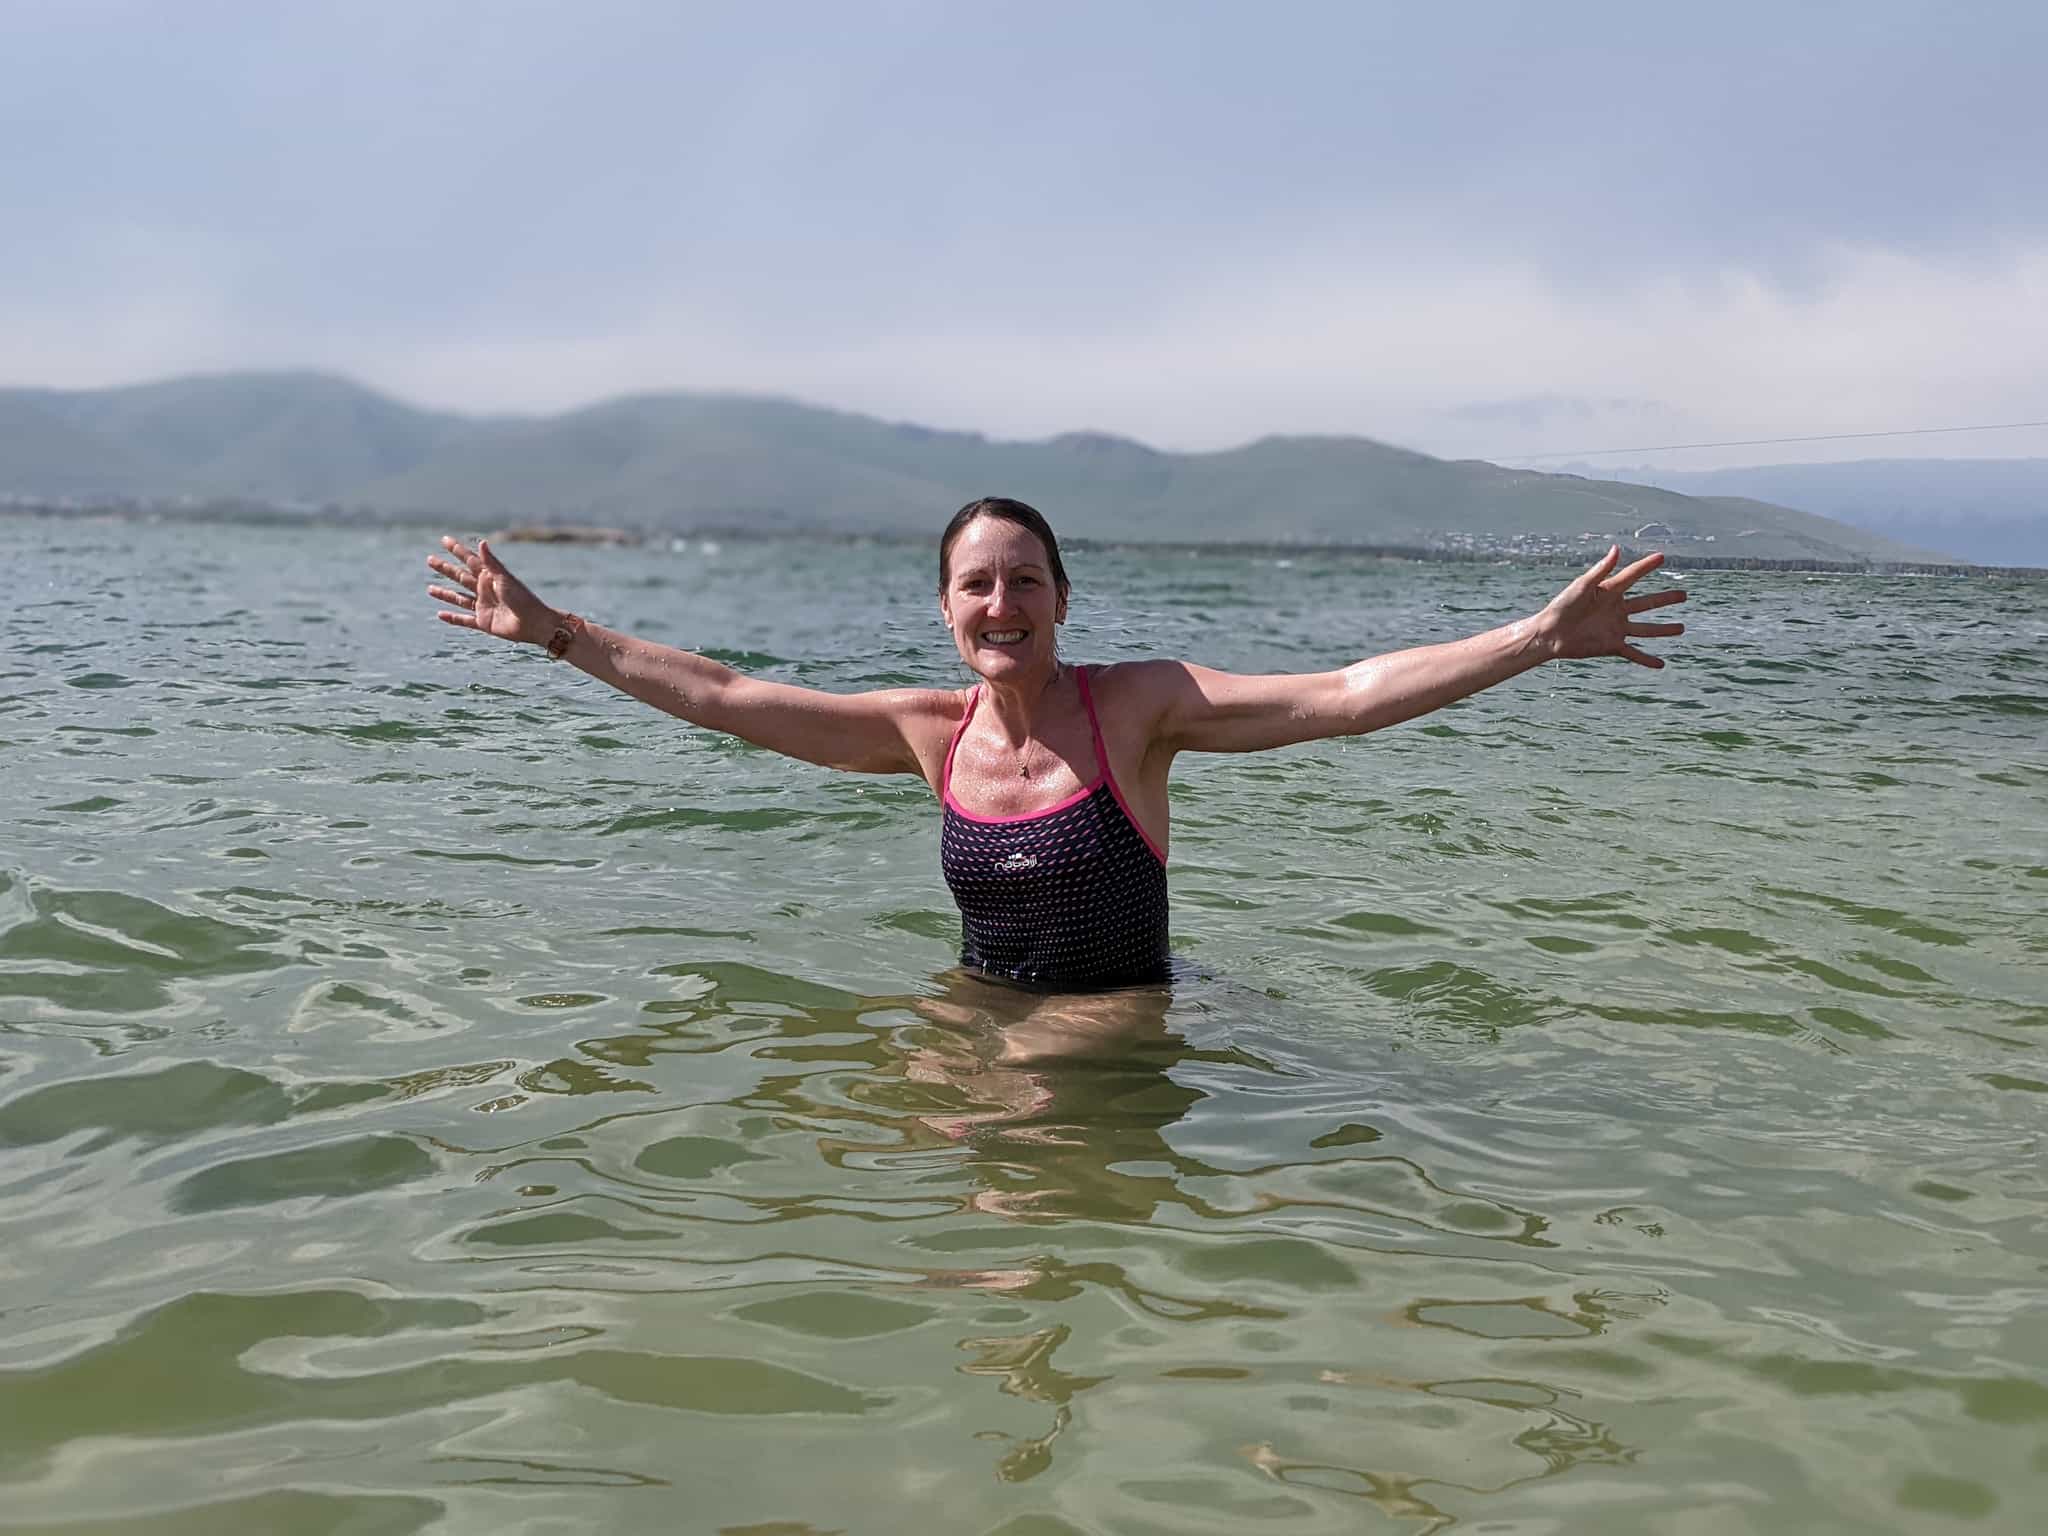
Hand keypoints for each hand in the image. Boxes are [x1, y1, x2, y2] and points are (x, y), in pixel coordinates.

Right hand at [426, 536, 557, 645]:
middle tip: (429, 559)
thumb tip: (481, 542)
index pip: (470, 561)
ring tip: (429, 589)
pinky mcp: (484, 622)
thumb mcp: (505, 578)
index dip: (457, 550)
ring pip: (460, 598)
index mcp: (491, 577)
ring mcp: (484, 606)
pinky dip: (453, 618)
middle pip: (461, 577)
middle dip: (445, 569)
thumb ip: (491, 563)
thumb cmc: (523, 598)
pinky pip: (465, 620)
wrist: (534, 623)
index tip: (444, 540)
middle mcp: (486, 590)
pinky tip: (440, 615)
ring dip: (445, 594)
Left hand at [1538, 546, 1686, 668]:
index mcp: (1609, 591)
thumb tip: (1617, 548)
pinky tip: (1661, 664)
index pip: (1632, 576)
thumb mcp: (1582, 585)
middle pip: (1647, 603)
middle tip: (1684, 595)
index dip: (1647, 566)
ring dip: (1663, 629)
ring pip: (1646, 629)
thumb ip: (1601, 570)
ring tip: (1682, 628)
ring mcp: (1616, 628)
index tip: (1662, 557)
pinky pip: (1633, 653)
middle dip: (1665, 599)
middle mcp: (1616, 609)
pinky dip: (1647, 659)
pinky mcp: (1611, 645)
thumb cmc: (1562, 606)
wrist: (1549, 634)